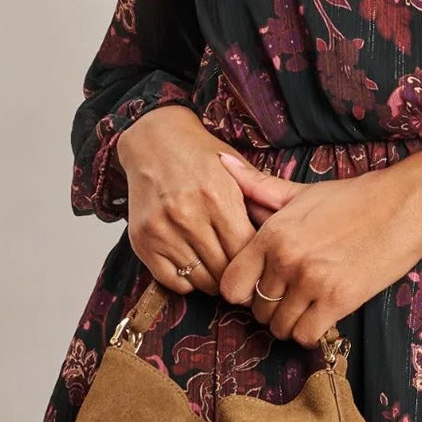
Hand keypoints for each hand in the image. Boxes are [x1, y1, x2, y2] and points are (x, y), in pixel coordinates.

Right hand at [116, 107, 277, 295]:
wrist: (154, 141)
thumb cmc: (199, 155)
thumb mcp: (236, 170)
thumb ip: (258, 204)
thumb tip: (279, 243)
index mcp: (218, 197)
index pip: (246, 252)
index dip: (257, 261)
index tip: (260, 262)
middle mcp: (188, 216)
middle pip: (225, 270)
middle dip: (238, 274)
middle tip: (243, 271)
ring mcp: (162, 230)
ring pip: (200, 280)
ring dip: (214, 280)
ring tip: (220, 268)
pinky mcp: (142, 241)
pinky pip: (172, 280)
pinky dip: (187, 280)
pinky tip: (195, 265)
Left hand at [214, 151, 421, 348]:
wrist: (406, 204)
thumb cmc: (354, 197)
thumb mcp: (302, 191)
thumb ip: (258, 186)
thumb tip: (221, 163)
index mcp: (273, 233)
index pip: (231, 284)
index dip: (241, 289)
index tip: (257, 286)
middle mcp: (286, 260)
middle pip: (257, 309)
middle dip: (269, 306)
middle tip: (287, 296)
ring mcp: (312, 282)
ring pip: (279, 327)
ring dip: (289, 322)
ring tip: (304, 306)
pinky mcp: (339, 301)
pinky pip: (306, 335)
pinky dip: (309, 332)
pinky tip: (320, 315)